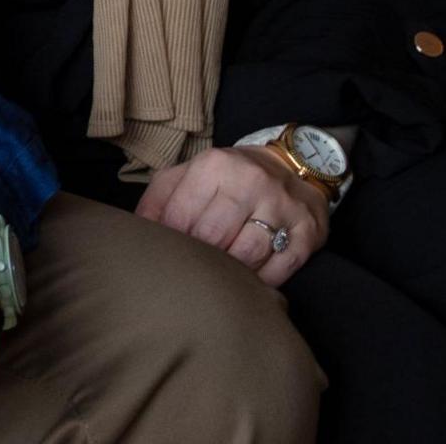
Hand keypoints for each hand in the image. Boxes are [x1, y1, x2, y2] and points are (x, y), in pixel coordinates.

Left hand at [136, 145, 329, 287]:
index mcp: (216, 165)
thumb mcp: (188, 175)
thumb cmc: (229, 178)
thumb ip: (158, 200)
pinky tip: (249, 278)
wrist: (293, 167)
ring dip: (229, 271)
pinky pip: (278, 269)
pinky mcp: (308, 232)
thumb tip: (138, 233)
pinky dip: (260, 280)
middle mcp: (252, 182)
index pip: (181, 217)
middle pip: (212, 237)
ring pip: (246, 255)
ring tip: (220, 273)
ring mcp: (283, 207)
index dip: (171, 241)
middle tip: (193, 267)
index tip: (170, 252)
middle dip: (199, 257)